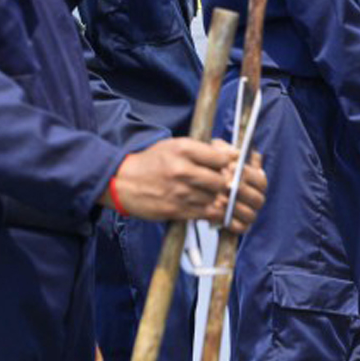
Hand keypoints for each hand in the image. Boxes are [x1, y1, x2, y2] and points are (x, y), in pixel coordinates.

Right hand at [108, 138, 266, 229]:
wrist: (123, 183)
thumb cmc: (152, 163)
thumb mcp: (175, 146)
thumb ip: (203, 149)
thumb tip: (233, 154)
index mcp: (183, 149)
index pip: (220, 157)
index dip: (232, 164)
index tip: (236, 167)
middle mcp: (182, 170)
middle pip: (221, 179)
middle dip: (231, 185)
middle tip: (236, 187)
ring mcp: (180, 192)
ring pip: (216, 198)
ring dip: (227, 201)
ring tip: (232, 202)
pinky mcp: (177, 210)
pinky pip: (206, 214)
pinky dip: (217, 214)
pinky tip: (220, 212)